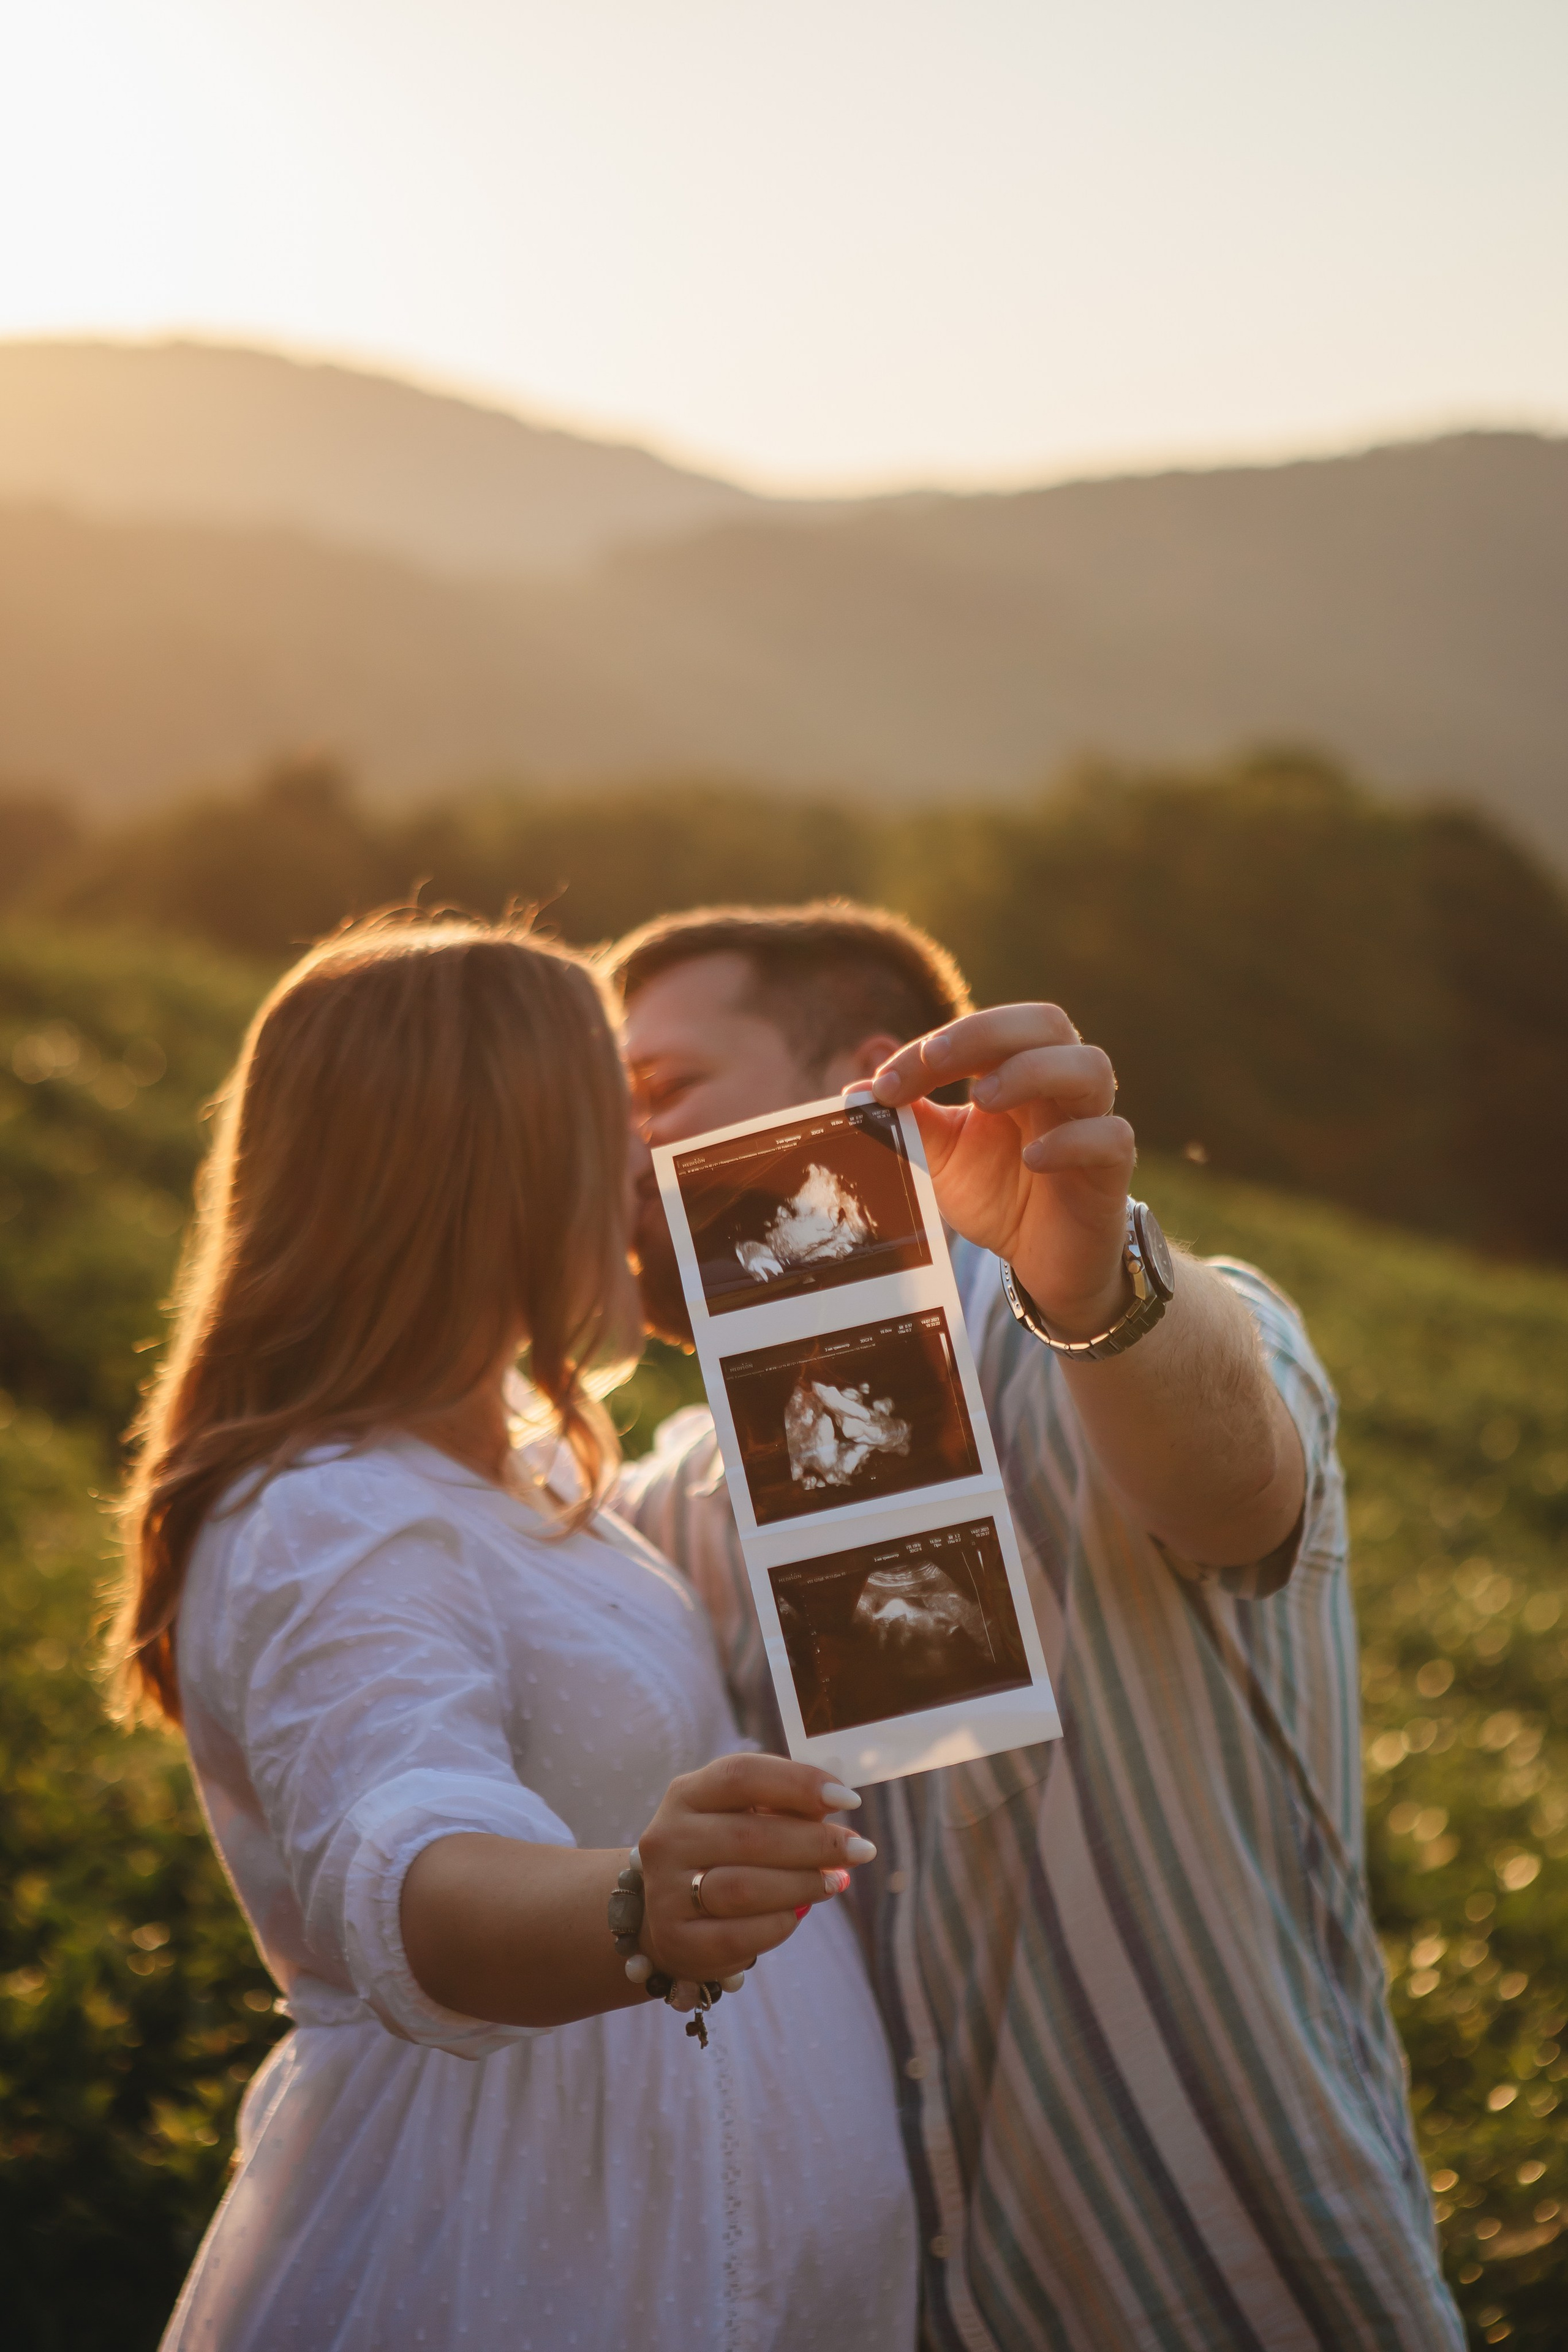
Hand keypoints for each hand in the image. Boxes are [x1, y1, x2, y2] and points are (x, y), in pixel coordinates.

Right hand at [637, 1754, 872, 1981]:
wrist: (664, 1916)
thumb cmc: (720, 1854)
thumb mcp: (739, 1817)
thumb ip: (782, 1806)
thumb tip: (838, 1802)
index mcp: (686, 1794)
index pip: (740, 1775)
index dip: (798, 1782)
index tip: (848, 1798)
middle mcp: (668, 1839)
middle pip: (750, 1835)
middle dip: (815, 1842)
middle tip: (859, 1849)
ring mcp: (666, 1893)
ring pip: (744, 1888)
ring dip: (803, 1884)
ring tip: (835, 1880)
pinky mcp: (678, 1941)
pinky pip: (740, 1936)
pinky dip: (780, 1923)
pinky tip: (799, 1912)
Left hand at [868, 1003, 1134, 1340]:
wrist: (1043, 1261)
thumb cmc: (997, 1196)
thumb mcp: (942, 1158)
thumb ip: (911, 1122)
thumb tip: (857, 1090)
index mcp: (1017, 1070)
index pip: (987, 1030)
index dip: (939, 1044)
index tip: (886, 1083)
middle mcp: (1059, 1085)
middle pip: (1047, 1022)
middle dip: (988, 1032)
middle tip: (937, 1058)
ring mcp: (1091, 1122)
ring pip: (1089, 1067)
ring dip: (1034, 1071)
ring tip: (984, 1098)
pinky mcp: (1112, 1170)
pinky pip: (1111, 1137)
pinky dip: (1072, 1140)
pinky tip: (1032, 1158)